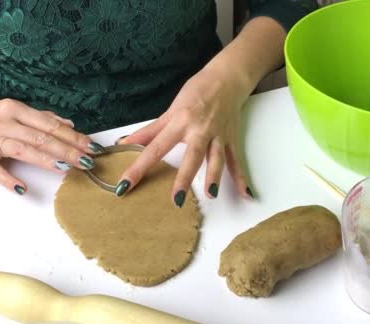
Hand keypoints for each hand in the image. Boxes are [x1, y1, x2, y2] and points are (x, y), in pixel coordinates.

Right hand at [0, 99, 103, 193]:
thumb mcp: (14, 111)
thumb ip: (41, 118)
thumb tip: (69, 124)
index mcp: (13, 108)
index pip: (49, 124)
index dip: (72, 136)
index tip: (90, 147)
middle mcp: (2, 122)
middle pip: (40, 137)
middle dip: (66, 150)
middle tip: (87, 161)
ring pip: (22, 150)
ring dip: (46, 160)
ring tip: (67, 169)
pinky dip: (9, 179)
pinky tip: (24, 187)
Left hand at [115, 65, 253, 206]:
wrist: (227, 78)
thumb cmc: (196, 92)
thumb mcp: (170, 110)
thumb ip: (148, 131)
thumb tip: (123, 143)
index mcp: (180, 122)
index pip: (155, 148)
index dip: (139, 167)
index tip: (126, 185)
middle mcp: (200, 130)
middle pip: (192, 156)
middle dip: (184, 177)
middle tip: (176, 199)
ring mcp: (218, 136)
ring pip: (217, 158)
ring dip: (215, 176)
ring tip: (211, 195)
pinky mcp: (231, 140)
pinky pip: (236, 161)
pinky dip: (241, 178)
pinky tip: (245, 194)